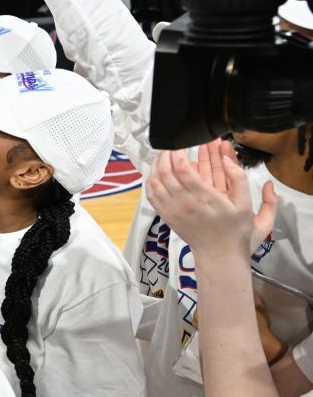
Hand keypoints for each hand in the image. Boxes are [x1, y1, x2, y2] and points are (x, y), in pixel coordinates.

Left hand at [145, 140, 277, 258]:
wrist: (220, 254)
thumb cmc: (235, 230)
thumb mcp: (246, 204)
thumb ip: (240, 179)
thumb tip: (228, 159)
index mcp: (204, 197)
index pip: (182, 168)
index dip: (177, 152)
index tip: (181, 142)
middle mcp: (185, 203)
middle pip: (165, 171)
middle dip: (165, 154)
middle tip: (171, 144)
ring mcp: (173, 210)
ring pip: (155, 181)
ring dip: (156, 165)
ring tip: (163, 154)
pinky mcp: (166, 216)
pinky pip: (151, 195)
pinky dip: (150, 180)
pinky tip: (156, 171)